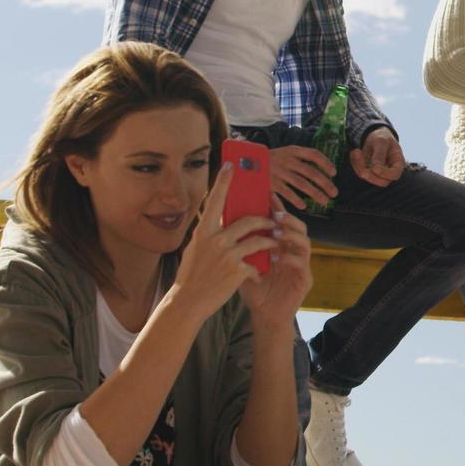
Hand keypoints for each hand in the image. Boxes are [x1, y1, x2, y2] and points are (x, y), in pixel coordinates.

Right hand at [171, 165, 275, 316]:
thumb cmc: (192, 275)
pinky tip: (257, 274)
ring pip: (259, 240)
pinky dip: (259, 268)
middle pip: (249, 221)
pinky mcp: (236, 270)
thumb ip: (211, 235)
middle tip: (274, 221)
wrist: (188, 301)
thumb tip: (223, 221)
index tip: (231, 164)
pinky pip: (256, 263)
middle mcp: (215, 240)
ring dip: (271, 241)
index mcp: (203, 232)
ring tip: (276, 243)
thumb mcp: (197, 249)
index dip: (224, 181)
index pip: (215, 200)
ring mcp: (226, 255)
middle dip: (265, 221)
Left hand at [239, 199, 312, 331]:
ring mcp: (301, 265)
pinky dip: (291, 258)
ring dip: (291, 235)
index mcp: (281, 245)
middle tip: (274, 215)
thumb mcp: (244, 262)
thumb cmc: (254, 287)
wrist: (264, 314)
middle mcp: (294, 251)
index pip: (281, 221)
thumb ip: (240, 244)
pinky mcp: (305, 280)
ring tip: (277, 233)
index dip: (277, 207)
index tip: (268, 195)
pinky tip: (278, 257)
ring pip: (305, 242)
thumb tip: (222, 222)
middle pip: (298, 226)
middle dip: (288, 218)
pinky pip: (303, 264)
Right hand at [269, 144, 337, 209]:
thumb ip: (301, 158)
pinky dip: (297, 200)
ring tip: (325, 201)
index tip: (334, 173)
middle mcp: (287, 160)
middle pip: (311, 172)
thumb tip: (323, 169)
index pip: (314, 154)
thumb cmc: (271, 159)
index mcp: (293, 150)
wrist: (246, 161)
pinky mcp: (271, 182)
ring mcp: (279, 171)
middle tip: (334, 193)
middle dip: (325, 184)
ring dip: (315, 194)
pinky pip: (287, 192)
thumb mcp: (285, 152)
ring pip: (302, 184)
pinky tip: (304, 206)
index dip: (326, 163)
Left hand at [350, 128, 405, 186]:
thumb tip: (375, 170)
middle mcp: (389, 171)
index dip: (385, 174)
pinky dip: (355, 164)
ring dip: (359, 166)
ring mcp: (379, 173)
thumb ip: (379, 155)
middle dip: (369, 173)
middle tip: (360, 159)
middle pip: (382, 181)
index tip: (375, 168)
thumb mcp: (381, 142)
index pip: (395, 174)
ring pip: (368, 177)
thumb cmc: (383, 138)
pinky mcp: (369, 172)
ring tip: (355, 151)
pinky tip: (354, 153)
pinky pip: (360, 172)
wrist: (376, 135)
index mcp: (398, 163)